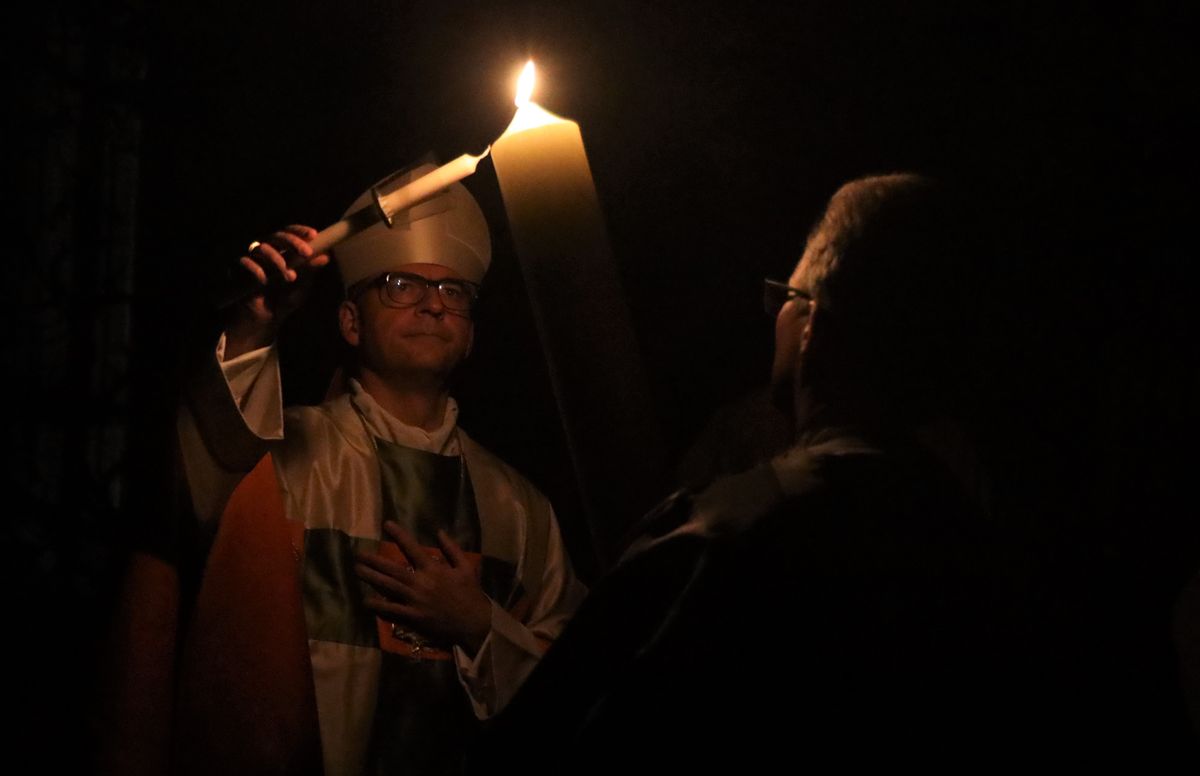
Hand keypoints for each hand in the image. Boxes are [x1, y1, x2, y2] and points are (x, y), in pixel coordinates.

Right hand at [224, 224, 329, 358]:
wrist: (267, 320)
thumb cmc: (285, 299)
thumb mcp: (302, 286)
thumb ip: (310, 271)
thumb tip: (325, 256)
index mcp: (282, 250)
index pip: (289, 232)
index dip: (300, 231)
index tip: (314, 235)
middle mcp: (266, 251)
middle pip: (276, 236)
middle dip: (292, 242)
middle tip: (306, 253)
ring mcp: (251, 258)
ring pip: (262, 248)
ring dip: (277, 260)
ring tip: (290, 277)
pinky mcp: (237, 270)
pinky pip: (245, 262)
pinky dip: (256, 270)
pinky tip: (265, 280)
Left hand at [356, 523, 491, 654]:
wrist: (474, 623)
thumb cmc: (471, 594)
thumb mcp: (467, 567)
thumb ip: (452, 548)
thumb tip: (439, 531)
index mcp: (434, 569)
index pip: (412, 548)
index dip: (399, 535)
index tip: (386, 524)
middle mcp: (421, 582)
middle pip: (392, 569)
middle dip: (374, 560)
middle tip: (358, 554)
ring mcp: (415, 601)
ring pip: (388, 587)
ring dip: (371, 578)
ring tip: (357, 570)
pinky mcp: (413, 617)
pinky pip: (392, 610)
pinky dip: (378, 605)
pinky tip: (366, 600)